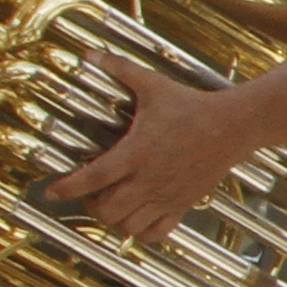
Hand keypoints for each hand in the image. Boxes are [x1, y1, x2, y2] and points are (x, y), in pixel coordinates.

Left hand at [37, 50, 267, 241]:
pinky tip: (139, 214)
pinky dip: (142, 230)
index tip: (51, 191)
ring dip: (115, 219)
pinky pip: (157, 232)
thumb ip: (121, 70)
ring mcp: (167, 195)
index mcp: (137, 152)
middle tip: (89, 192)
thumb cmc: (193, 106)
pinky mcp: (183, 203)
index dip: (67, 187)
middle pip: (107, 210)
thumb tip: (92, 55)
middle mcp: (150, 179)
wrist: (235, 125)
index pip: (92, 178)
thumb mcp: (154, 85)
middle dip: (91, 205)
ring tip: (113, 203)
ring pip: (129, 225)